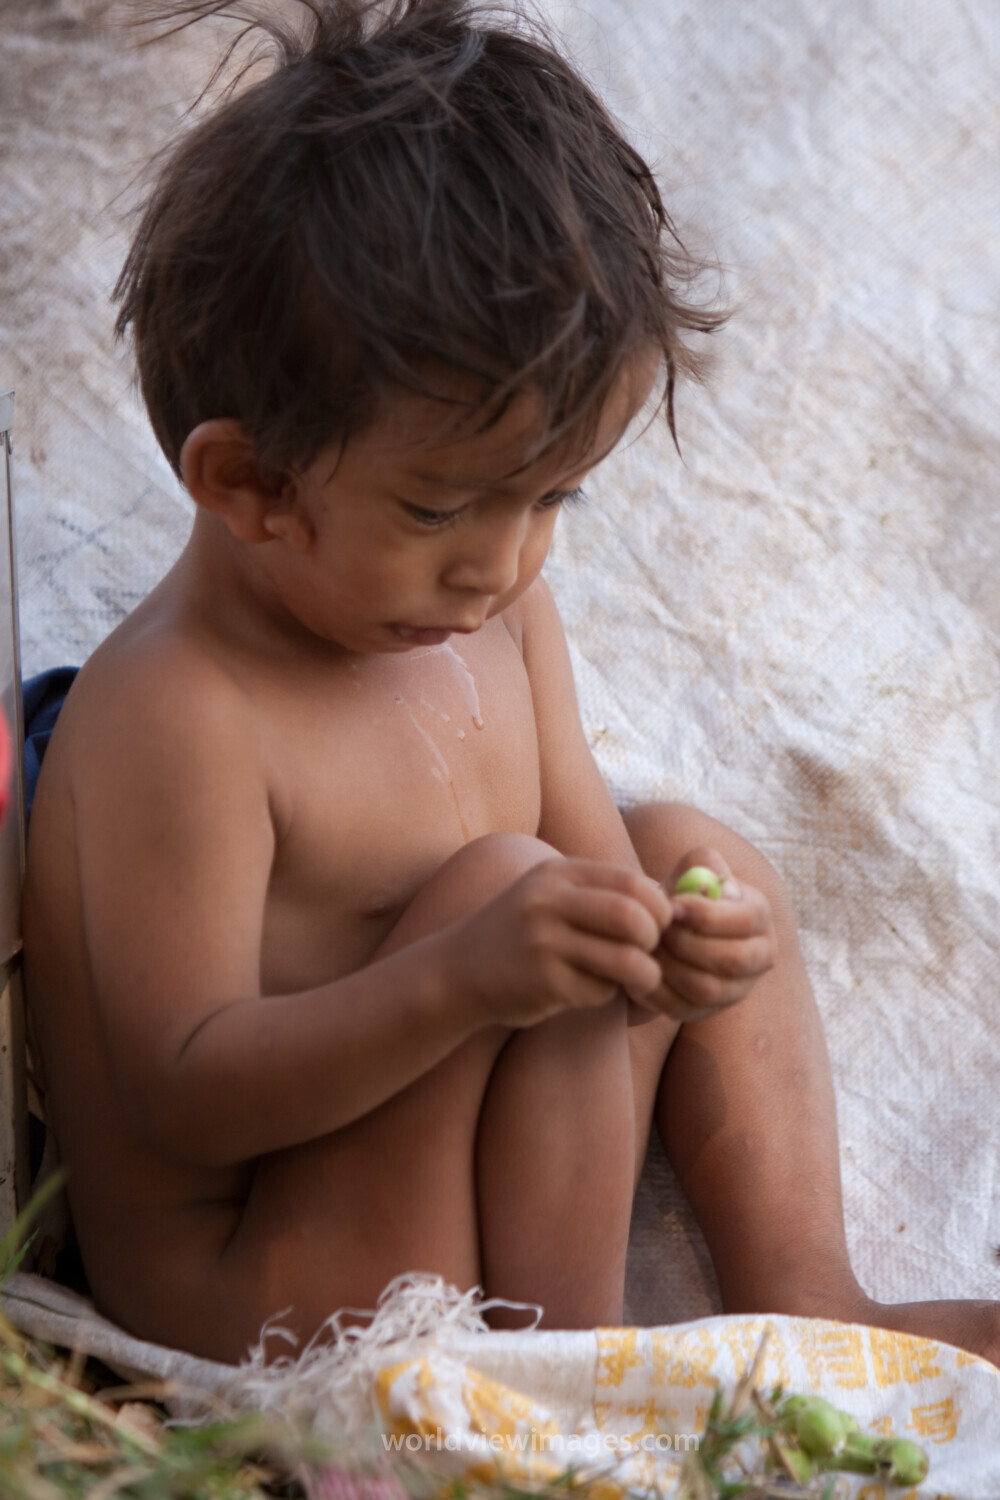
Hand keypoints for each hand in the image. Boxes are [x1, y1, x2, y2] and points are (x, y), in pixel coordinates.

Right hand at [445, 858, 672, 1027]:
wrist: (456, 971)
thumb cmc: (521, 933)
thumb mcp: (551, 895)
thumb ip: (601, 892)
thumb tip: (669, 898)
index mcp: (557, 874)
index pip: (631, 882)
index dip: (658, 906)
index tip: (659, 925)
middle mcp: (547, 903)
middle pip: (632, 916)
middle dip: (655, 939)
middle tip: (651, 952)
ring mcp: (542, 944)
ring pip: (625, 959)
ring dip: (644, 974)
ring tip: (639, 978)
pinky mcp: (541, 983)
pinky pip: (600, 991)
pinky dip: (608, 993)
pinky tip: (591, 989)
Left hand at [641, 846, 776, 1021]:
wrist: (663, 927)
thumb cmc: (680, 893)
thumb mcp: (691, 868)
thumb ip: (704, 865)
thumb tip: (719, 889)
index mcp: (759, 917)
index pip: (747, 920)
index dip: (708, 915)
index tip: (671, 907)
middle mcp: (759, 957)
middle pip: (732, 960)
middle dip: (687, 943)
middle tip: (656, 930)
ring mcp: (735, 990)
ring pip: (706, 989)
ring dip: (670, 966)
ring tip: (647, 946)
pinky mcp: (706, 1012)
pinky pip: (681, 1009)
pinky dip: (656, 989)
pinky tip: (641, 967)